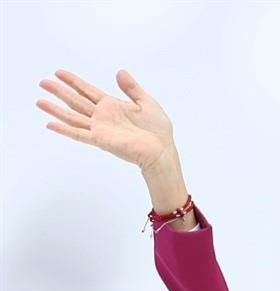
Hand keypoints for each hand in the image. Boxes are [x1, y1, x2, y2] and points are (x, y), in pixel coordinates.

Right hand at [38, 69, 175, 171]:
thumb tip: (120, 71)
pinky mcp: (101, 140)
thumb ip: (132, 88)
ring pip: (73, 116)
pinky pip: (79, 134)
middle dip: (59, 92)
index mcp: (113, 106)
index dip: (74, 82)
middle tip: (43, 82)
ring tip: (40, 101)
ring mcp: (100, 128)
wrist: (161, 149)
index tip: (59, 73)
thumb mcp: (146, 102)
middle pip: (76, 101)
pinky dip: (64, 129)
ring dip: (56, 109)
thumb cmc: (158, 129)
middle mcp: (103, 117)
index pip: (88, 91)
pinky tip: (50, 124)